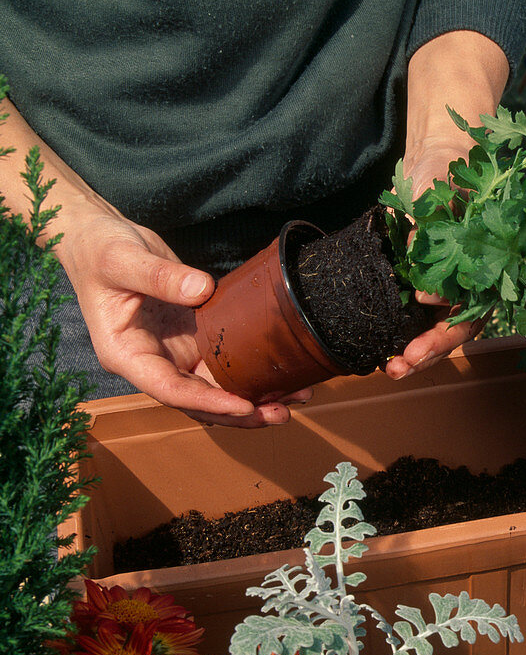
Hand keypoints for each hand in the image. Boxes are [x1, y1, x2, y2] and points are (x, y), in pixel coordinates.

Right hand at [55, 212, 310, 426]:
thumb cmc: (101, 251)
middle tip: (282, 414)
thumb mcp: (122, 259)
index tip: (244, 406)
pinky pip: (223, 364)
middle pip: (199, 400)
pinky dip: (251, 372)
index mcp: (126, 355)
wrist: (102, 240)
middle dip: (240, 413)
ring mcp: (173, 353)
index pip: (170, 390)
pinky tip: (283, 375)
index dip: (208, 402)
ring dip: (253, 399)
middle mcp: (152, 362)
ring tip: (295, 399)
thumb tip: (201, 290)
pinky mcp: (192, 339)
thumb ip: (159, 276)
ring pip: (215, 388)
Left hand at [382, 30, 508, 380]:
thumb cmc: (452, 166)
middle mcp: (473, 280)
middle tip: (399, 366)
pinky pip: (418, 316)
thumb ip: (432, 223)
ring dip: (415, 352)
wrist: (442, 154)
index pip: (475, 307)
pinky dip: (403, 334)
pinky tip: (383, 350)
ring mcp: (450, 283)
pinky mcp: (427, 280)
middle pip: (457, 329)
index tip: (421, 322)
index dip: (450, 327)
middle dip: (429, 351)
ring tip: (388, 369)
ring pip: (438, 329)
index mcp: (488, 263)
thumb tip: (423, 278)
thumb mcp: (440, 185)